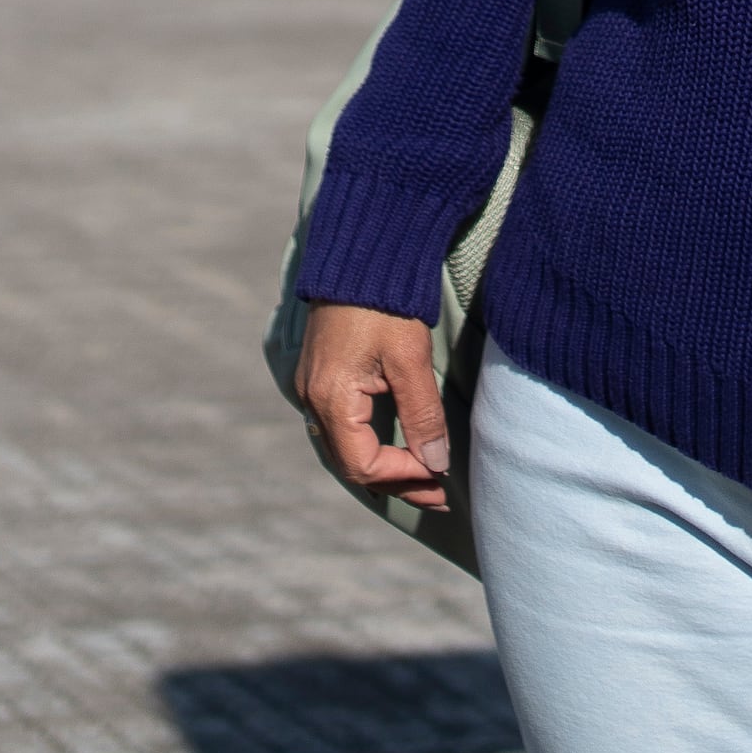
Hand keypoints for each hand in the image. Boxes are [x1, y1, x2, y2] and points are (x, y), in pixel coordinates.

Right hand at [294, 300, 451, 510]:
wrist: (358, 256)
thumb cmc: (385, 304)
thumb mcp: (410, 359)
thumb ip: (421, 415)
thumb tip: (435, 464)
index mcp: (331, 398)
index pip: (364, 465)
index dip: (404, 476)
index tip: (439, 473)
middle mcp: (312, 400)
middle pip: (351, 464)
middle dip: (396, 482)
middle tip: (439, 496)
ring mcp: (311, 389)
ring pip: (345, 448)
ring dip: (383, 467)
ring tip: (423, 479)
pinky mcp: (320, 378)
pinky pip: (341, 428)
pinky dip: (369, 445)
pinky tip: (395, 449)